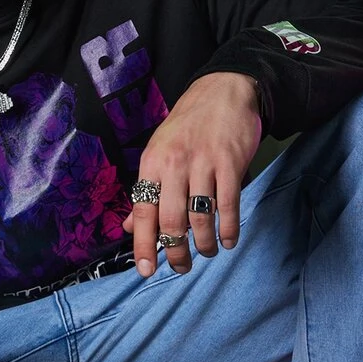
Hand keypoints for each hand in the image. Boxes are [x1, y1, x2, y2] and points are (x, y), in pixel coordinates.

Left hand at [122, 72, 261, 276]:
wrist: (223, 91)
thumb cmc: (187, 126)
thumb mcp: (158, 152)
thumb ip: (146, 189)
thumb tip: (131, 227)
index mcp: (152, 164)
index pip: (143, 211)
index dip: (143, 244)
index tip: (145, 270)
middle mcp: (174, 165)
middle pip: (172, 221)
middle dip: (176, 252)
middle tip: (181, 267)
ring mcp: (204, 164)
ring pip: (201, 218)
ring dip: (204, 244)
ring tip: (206, 252)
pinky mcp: (231, 164)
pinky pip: (229, 206)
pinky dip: (229, 229)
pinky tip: (227, 241)